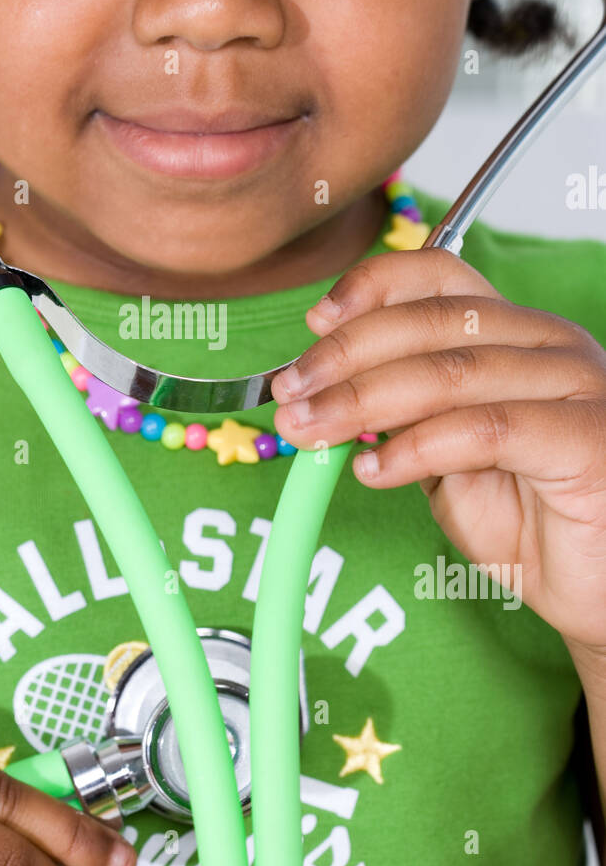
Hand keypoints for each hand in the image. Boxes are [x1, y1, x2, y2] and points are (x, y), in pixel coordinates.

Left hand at [271, 248, 605, 653]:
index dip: (371, 288)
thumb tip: (316, 393)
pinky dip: (416, 449)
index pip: (439, 277)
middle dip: (345, 355)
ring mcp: (575, 386)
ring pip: (450, 372)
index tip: (312, 323)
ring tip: (311, 431)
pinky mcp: (587, 438)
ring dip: (363, 401)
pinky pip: (484, 430)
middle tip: (290, 393)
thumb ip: (398, 416)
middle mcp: (549, 345)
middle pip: (432, 321)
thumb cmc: (530, 519)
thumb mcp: (444, 458)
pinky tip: (375, 471)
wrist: (597, 588)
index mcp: (515, 333)